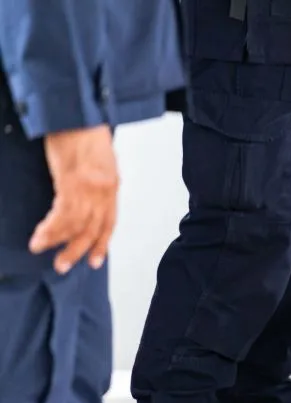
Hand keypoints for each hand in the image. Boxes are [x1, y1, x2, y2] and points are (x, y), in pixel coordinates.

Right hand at [28, 126, 119, 273]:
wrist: (78, 111)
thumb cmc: (84, 130)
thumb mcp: (98, 160)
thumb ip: (95, 181)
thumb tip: (85, 198)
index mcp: (112, 185)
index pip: (109, 222)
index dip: (102, 243)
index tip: (95, 260)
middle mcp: (104, 190)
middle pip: (93, 229)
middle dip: (78, 250)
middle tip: (63, 266)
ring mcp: (90, 188)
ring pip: (76, 225)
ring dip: (58, 241)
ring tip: (42, 249)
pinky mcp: (73, 182)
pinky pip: (63, 215)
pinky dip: (51, 229)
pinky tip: (40, 237)